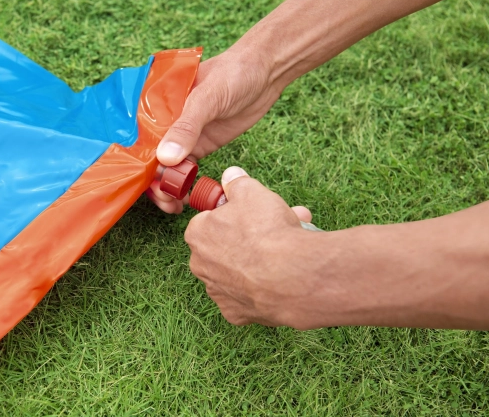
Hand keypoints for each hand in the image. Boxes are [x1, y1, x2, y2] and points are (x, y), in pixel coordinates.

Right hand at [147, 45, 286, 213]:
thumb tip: (165, 158)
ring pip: (167, 168)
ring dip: (167, 187)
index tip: (143, 184)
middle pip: (149, 157)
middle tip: (165, 199)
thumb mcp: (208, 98)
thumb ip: (186, 127)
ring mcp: (183, 136)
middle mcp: (165, 121)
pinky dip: (183, 185)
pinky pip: (185, 170)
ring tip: (173, 205)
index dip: (137, 161)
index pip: (138, 136)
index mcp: (157, 104)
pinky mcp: (200, 146)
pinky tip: (184, 199)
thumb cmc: (233, 73)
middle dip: (153, 181)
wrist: (266, 72)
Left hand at [185, 166, 327, 328]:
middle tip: (278, 227)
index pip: (210, 221)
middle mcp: (200, 266)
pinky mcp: (236, 313)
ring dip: (259, 261)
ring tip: (290, 250)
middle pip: (225, 246)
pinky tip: (282, 277)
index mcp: (197, 235)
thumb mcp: (252, 192)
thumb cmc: (266, 231)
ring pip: (238, 271)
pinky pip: (248, 296)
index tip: (252, 213)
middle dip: (250, 236)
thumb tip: (231, 175)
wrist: (291, 276)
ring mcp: (217, 292)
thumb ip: (237, 182)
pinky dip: (263, 287)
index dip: (234, 215)